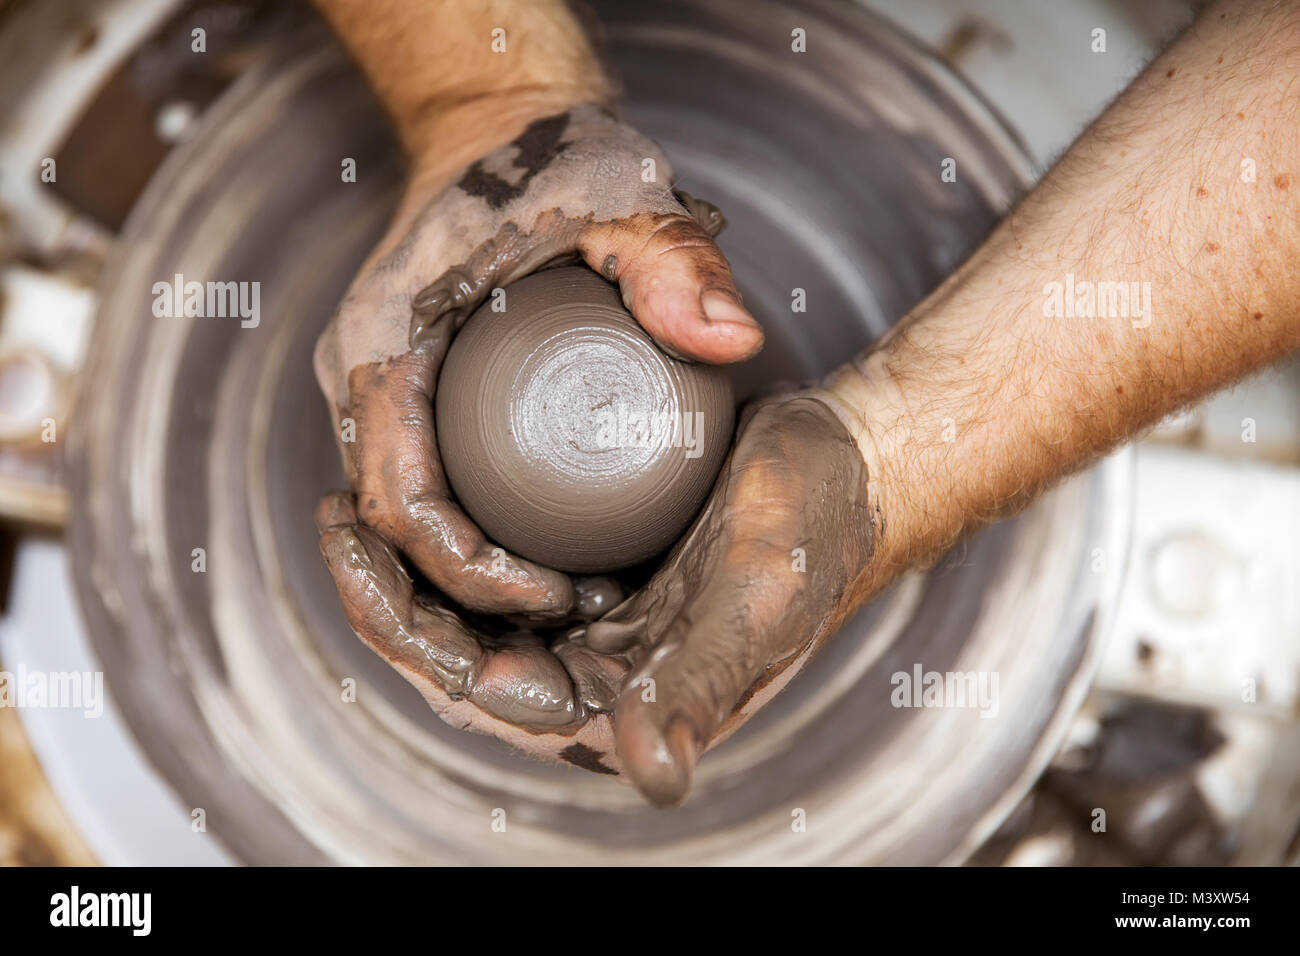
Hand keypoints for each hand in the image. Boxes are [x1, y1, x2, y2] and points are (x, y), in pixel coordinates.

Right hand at [314, 104, 762, 619]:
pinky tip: (557, 554)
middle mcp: (365, 374)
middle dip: (468, 595)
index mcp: (383, 340)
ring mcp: (383, 387)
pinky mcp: (414, 393)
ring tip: (572, 599)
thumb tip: (734, 341)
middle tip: (572, 612)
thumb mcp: (624, 199)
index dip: (462, 568)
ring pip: (407, 516)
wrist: (497, 125)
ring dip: (473, 575)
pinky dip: (479, 535)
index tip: (549, 593)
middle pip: (392, 528)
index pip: (397, 498)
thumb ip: (677, 263)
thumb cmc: (549, 158)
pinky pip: (430, 485)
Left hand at [317, 388, 878, 804]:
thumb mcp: (755, 604)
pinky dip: (461, 525)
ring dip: (412, 561)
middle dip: (386, 592)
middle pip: (454, 647)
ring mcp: (594, 614)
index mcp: (622, 704)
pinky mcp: (599, 560)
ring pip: (472, 605)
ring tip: (358, 493)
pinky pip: (507, 553)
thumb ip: (700, 690)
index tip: (351, 548)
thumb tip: (653, 779)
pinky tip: (430, 471)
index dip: (401, 627)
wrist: (849, 461)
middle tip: (336, 513)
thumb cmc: (815, 532)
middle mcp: (597, 669)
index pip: (477, 685)